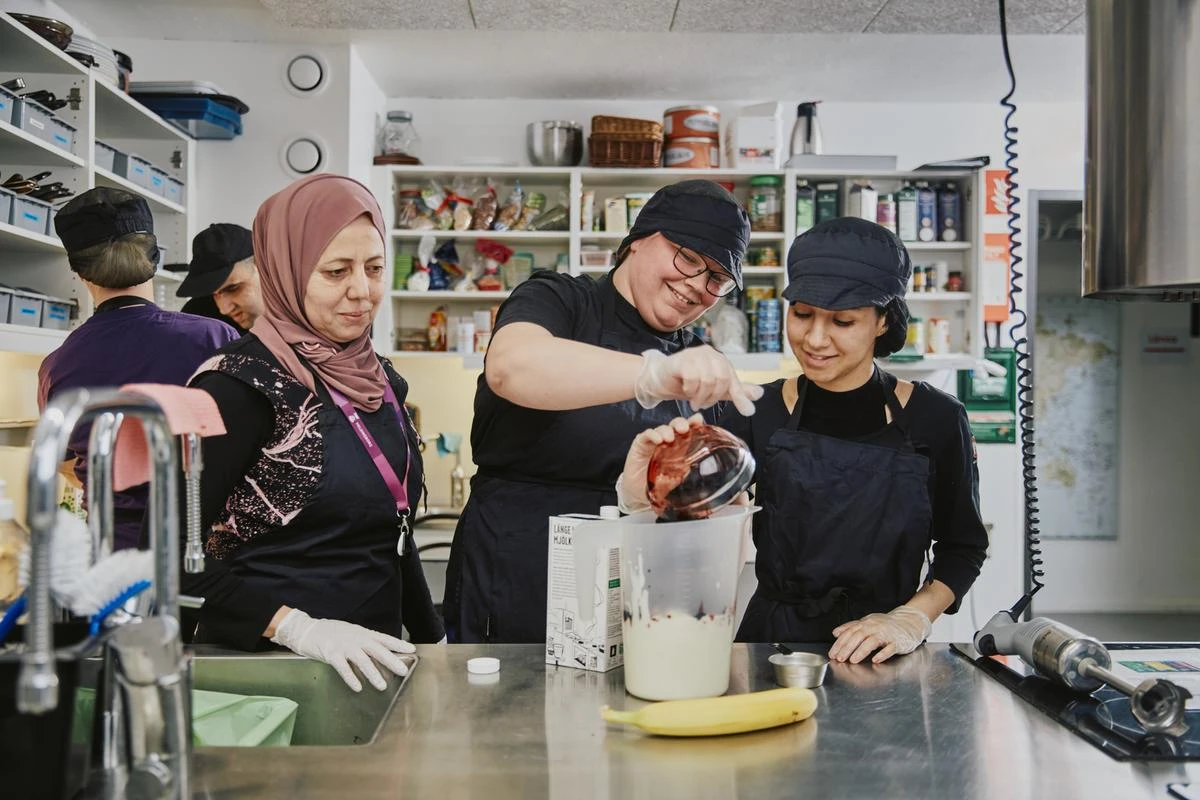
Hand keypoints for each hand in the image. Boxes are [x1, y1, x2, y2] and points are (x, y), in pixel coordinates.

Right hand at [270, 609, 415, 691]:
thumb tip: (383, 652)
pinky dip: (351, 677)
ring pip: (362, 660)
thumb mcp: (352, 633)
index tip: (412, 649)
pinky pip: (343, 667)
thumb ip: (366, 642)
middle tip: (403, 671)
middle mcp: (356, 638)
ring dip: (373, 673)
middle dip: (391, 660)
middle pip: (377, 649)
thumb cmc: (332, 633)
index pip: (384, 638)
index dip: (398, 643)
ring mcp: (344, 646)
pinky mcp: (331, 654)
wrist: (307, 629)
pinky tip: (358, 687)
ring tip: (382, 686)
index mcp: (363, 633)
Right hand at [617, 414, 704, 512]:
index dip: (693, 423)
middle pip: (674, 425)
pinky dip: (652, 435)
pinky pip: (646, 435)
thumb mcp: (677, 477)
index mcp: (679, 446)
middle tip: (684, 429)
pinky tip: (657, 440)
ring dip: (666, 431)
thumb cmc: (659, 484)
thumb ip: (686, 469)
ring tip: (669, 439)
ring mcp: (653, 441)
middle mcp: (667, 441)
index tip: (698, 420)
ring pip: (661, 428)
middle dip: (680, 423)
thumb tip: (702, 466)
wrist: (639, 493)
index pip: (688, 430)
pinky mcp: (640, 444)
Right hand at [634, 348, 762, 415]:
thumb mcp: (715, 391)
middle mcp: (709, 353)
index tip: (748, 412)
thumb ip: (736, 392)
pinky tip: (686, 391)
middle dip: (713, 397)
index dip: (740, 396)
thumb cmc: (687, 384)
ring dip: (701, 396)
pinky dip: (690, 390)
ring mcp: (695, 354)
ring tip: (694, 401)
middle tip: (703, 404)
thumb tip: (760, 394)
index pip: (733, 379)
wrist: (661, 380)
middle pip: (722, 379)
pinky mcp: (682, 359)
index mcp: (719, 360)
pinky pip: (693, 378)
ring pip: (708, 380)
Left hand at [829, 606, 931, 663]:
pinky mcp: (898, 642)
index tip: (832, 653)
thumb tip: (836, 633)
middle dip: (847, 648)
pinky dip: (882, 654)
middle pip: (858, 636)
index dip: (840, 643)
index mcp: (866, 623)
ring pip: (872, 642)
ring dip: (861, 651)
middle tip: (839, 658)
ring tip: (853, 660)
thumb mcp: (868, 623)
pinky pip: (890, 648)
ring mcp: (887, 634)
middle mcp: (875, 627)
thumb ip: (851, 627)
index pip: (850, 632)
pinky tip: (876, 660)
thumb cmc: (887, 625)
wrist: (910, 622)